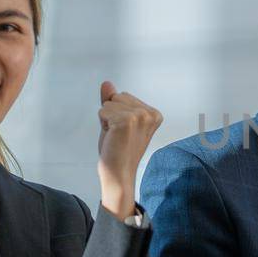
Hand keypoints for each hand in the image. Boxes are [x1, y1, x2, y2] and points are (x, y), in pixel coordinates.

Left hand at [95, 81, 162, 218]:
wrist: (118, 173)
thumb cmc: (119, 150)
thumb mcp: (118, 121)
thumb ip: (113, 101)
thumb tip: (107, 83)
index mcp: (154, 113)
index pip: (124, 96)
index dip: (118, 113)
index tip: (125, 131)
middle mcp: (149, 113)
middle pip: (117, 96)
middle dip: (112, 114)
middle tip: (119, 134)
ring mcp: (139, 116)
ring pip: (109, 103)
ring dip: (107, 120)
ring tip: (116, 136)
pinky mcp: (126, 121)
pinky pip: (103, 111)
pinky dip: (103, 124)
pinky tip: (112, 137)